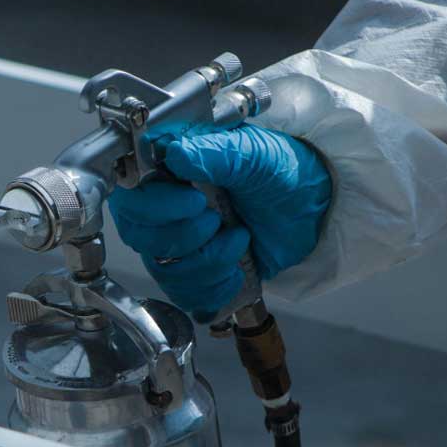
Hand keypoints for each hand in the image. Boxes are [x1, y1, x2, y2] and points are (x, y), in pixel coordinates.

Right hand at [107, 124, 330, 321]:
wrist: (316, 207)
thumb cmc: (283, 169)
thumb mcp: (253, 153)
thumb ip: (213, 152)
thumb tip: (174, 152)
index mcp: (169, 172)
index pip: (131, 196)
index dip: (154, 207)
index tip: (195, 201)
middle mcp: (165, 209)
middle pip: (141, 237)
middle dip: (184, 237)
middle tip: (218, 221)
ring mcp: (179, 243)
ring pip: (163, 269)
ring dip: (206, 262)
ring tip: (238, 240)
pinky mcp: (195, 271)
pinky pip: (184, 293)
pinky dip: (214, 286)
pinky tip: (236, 267)